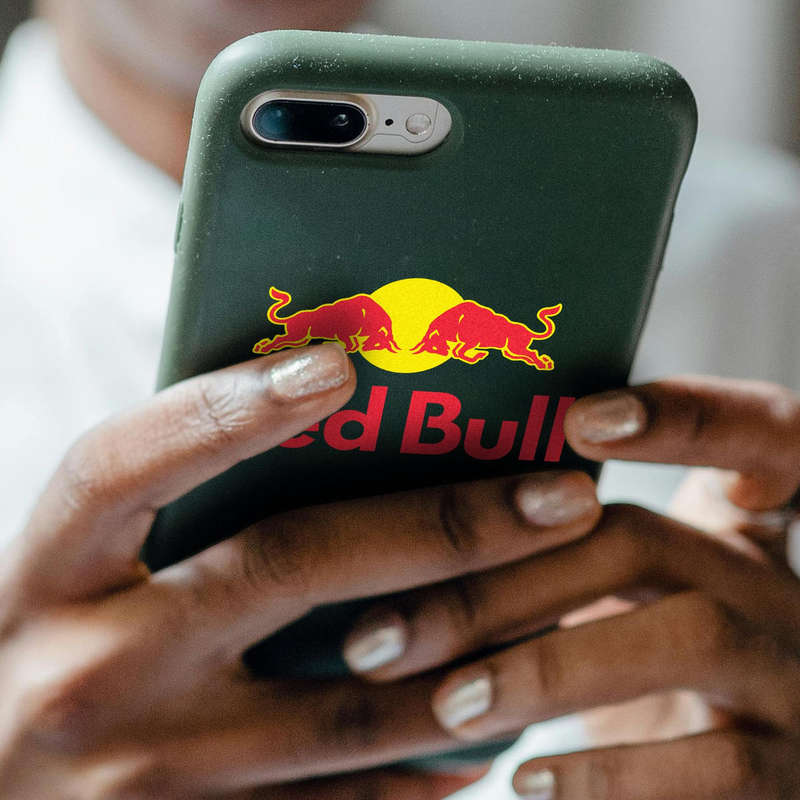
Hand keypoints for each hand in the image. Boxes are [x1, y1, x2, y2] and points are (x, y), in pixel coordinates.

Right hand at [0, 343, 602, 798]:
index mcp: (47, 573)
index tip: (343, 361)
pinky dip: (426, 763)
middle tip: (562, 492)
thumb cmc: (43, 660)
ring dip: (472, 650)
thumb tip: (318, 435)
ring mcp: (142, 778)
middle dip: (444, 524)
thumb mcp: (72, 577)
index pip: (129, 461)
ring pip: (345, 707)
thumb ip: (170, 514)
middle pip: (288, 568)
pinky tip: (492, 724)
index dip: (232, 405)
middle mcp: (86, 670)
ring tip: (569, 596)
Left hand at [341, 377, 799, 798]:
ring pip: (686, 635)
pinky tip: (525, 779)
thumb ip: (564, 548)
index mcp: (738, 525)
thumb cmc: (647, 658)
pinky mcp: (791, 772)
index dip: (685, 413)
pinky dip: (609, 774)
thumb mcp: (629, 594)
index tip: (581, 418)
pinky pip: (716, 767)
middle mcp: (773, 583)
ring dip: (548, 667)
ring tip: (446, 704)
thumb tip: (411, 520)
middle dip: (507, 579)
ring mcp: (792, 675)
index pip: (754, 431)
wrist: (739, 774)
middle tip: (382, 632)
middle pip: (644, 539)